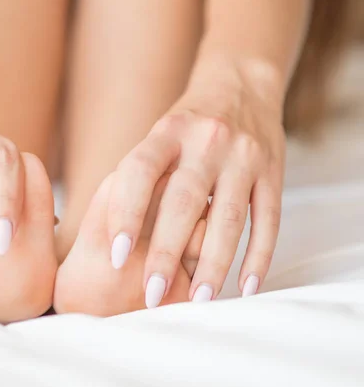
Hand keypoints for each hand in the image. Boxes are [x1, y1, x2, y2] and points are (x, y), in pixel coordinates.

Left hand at [106, 57, 285, 302]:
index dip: (126, 215)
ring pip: (229, 218)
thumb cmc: (186, 127)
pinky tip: (246, 287)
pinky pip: (268, 219)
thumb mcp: (159, 137)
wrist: (241, 86)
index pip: (140, 172)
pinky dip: (258, 256)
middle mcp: (207, 141)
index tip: (116, 256)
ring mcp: (244, 155)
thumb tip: (114, 238)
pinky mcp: (273, 171)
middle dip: (167, 253)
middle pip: (184, 202)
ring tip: (200, 300)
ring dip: (213, 264)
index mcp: (167, 131)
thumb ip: (140, 177)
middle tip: (152, 295)